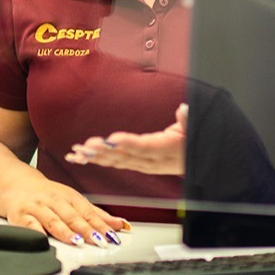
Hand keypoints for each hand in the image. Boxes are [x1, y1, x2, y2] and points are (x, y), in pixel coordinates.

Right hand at [0, 181, 128, 246]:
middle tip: (100, 241)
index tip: (113, 235)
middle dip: (87, 229)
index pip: (88, 212)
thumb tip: (120, 224)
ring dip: (65, 231)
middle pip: (72, 216)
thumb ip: (95, 214)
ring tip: (77, 241)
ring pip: (53, 220)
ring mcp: (37, 208)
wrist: (13, 183)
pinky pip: (29, 225)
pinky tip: (45, 241)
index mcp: (68, 196)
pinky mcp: (20, 216)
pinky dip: (37, 233)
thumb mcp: (71, 200)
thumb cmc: (46, 195)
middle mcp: (53, 200)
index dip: (101, 224)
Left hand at [65, 103, 187, 176]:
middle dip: (103, 151)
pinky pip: (115, 163)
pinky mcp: (137, 164)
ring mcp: (143, 164)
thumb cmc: (193, 143)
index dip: (128, 144)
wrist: (198, 164)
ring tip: (76, 153)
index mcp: (164, 150)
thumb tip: (183, 109)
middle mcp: (151, 160)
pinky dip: (98, 160)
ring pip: (116, 161)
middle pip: (124, 155)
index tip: (112, 139)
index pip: (144, 147)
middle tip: (84, 146)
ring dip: (95, 157)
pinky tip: (82, 158)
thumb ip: (188, 120)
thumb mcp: (195, 130)